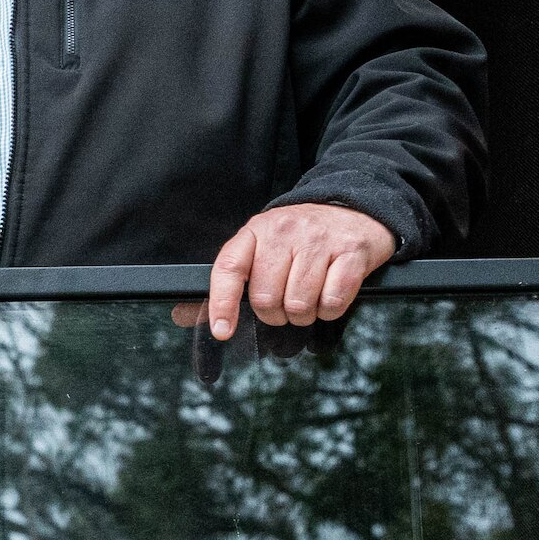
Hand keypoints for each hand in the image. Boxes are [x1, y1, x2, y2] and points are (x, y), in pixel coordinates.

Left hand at [185, 201, 395, 334]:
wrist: (355, 208)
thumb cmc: (303, 237)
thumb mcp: (263, 246)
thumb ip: (229, 282)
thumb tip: (183, 316)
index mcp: (257, 230)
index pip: (228, 267)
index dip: (221, 303)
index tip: (222, 331)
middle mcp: (285, 231)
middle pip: (266, 297)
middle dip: (275, 314)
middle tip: (285, 305)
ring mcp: (319, 240)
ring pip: (299, 304)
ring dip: (304, 315)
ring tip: (310, 299)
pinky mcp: (351, 252)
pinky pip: (333, 301)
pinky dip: (330, 310)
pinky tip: (331, 294)